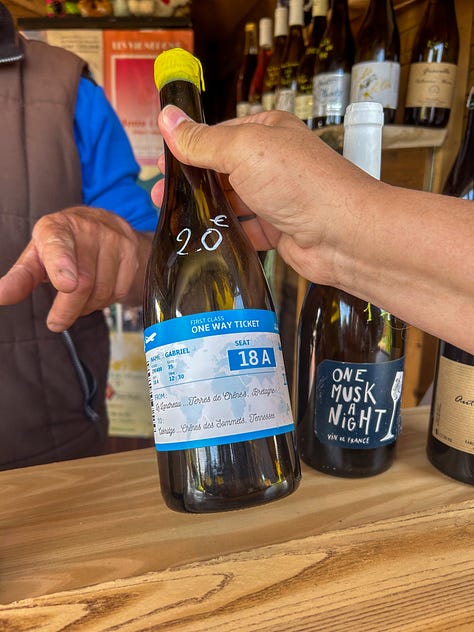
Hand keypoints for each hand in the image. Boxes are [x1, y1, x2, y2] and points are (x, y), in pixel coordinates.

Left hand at [0, 206, 151, 331]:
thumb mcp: (38, 257)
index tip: (65, 285)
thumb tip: (1, 296)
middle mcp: (88, 228)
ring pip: (102, 291)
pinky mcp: (132, 253)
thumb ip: (20, 277)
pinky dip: (106, 301)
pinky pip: (119, 291)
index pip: (59, 246)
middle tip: (56, 323)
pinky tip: (97, 292)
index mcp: (57, 226)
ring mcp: (115, 239)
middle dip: (67, 309)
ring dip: (87, 306)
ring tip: (79, 299)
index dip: (62, 265)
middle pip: (82, 282)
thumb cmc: (63, 246)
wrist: (105, 226)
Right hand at [152, 106, 375, 287]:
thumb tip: (167, 118)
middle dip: (192, 182)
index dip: (189, 148)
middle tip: (161, 197)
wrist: (343, 235)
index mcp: (268, 132)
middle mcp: (273, 162)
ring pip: (233, 202)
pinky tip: (205, 239)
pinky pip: (246, 230)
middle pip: (223, 170)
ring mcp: (277, 197)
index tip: (161, 165)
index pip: (219, 135)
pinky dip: (226, 233)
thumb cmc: (300, 183)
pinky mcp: (279, 229)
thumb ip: (202, 141)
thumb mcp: (243, 151)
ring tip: (175, 220)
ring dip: (206, 209)